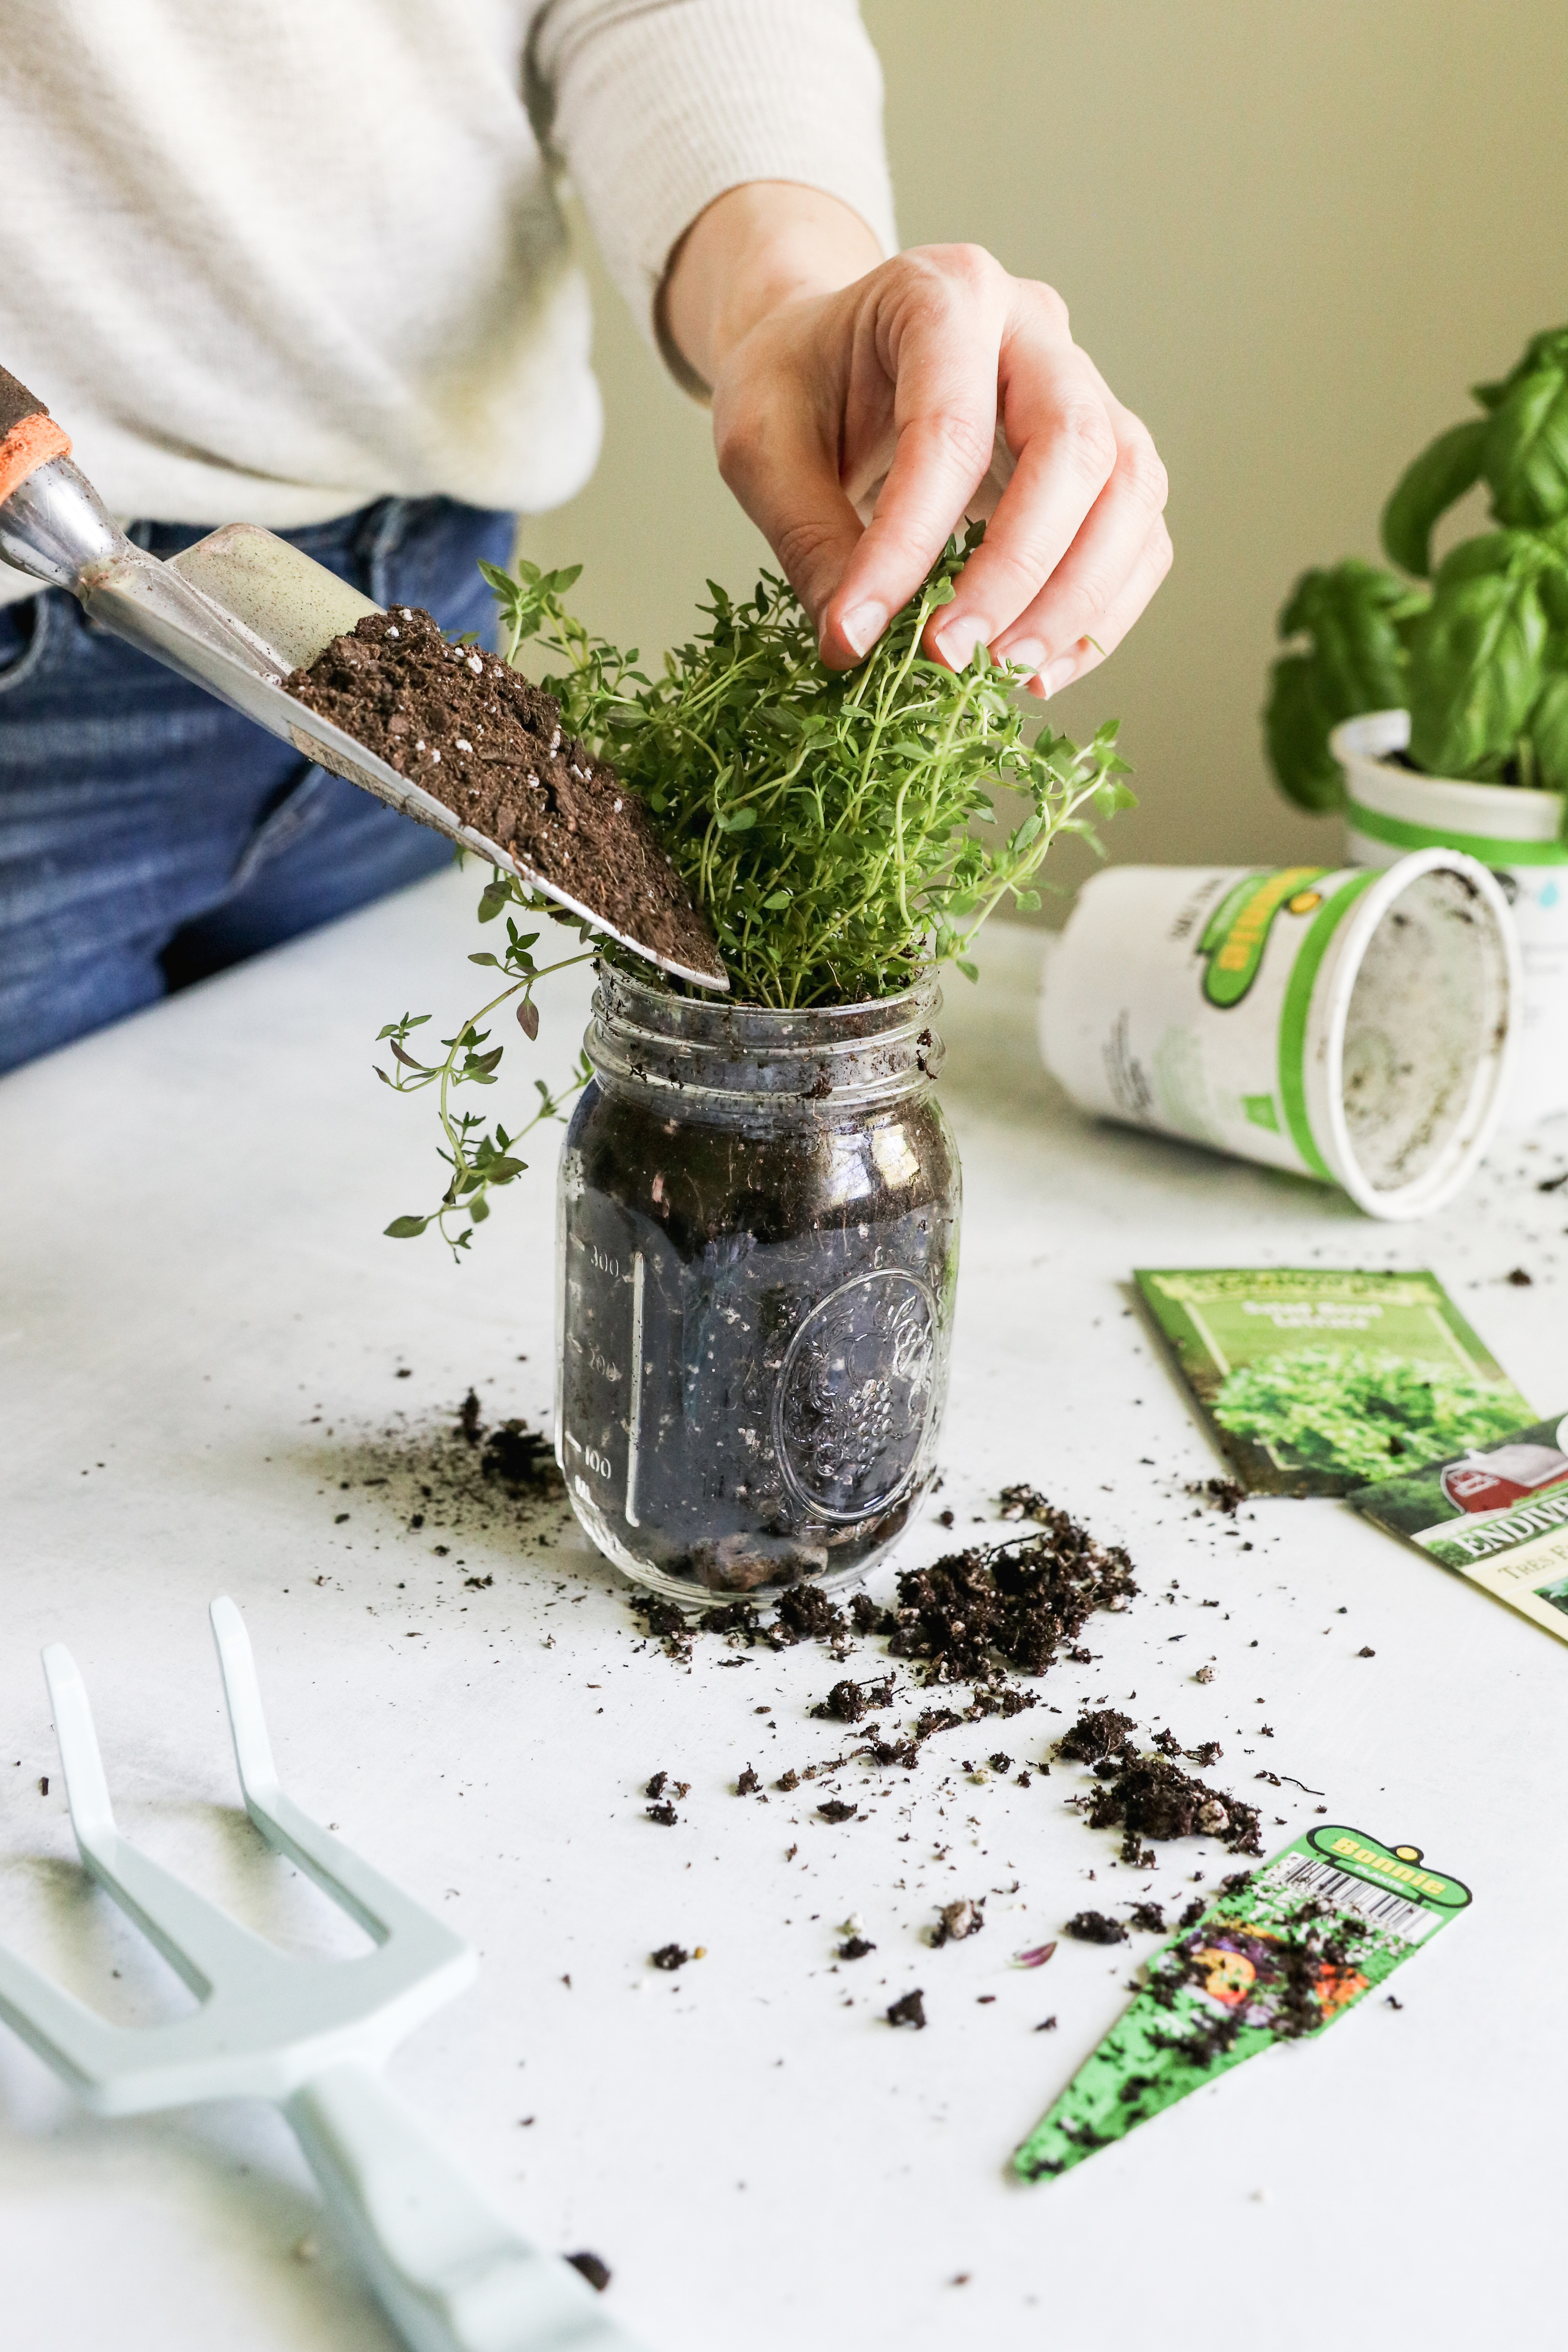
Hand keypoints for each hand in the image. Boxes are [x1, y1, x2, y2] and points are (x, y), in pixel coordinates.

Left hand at [661, 185, 1170, 692]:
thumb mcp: (759, 444)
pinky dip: (1101, 614)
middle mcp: (1034, 328)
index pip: (948, 430)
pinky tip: (1038, 669)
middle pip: (1076, 446)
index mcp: (943, 295)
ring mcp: (1086, 385)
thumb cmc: (797, 384)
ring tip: (1006, 675)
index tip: (859, 636)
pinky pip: (1139, 536)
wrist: (832, 353)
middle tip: (953, 658)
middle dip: (1019, 571)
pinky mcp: (1107, 452)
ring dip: (1079, 599)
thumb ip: (805, 535)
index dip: (906, 545)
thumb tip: (856, 643)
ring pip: (1131, 490)